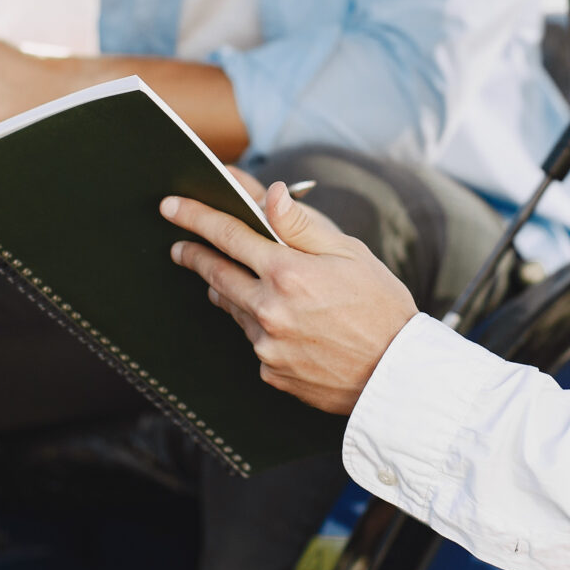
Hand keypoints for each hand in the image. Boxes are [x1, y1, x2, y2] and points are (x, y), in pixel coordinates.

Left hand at [163, 180, 419, 413]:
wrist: (397, 375)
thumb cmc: (380, 306)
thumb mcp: (349, 252)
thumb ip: (301, 224)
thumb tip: (269, 195)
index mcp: (288, 273)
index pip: (228, 235)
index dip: (196, 217)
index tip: (171, 206)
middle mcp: (270, 310)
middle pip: (216, 273)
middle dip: (194, 255)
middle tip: (180, 246)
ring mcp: (267, 346)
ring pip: (233, 308)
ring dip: (228, 290)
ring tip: (232, 278)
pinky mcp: (270, 373)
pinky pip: (253, 340)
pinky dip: (258, 325)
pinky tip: (282, 323)